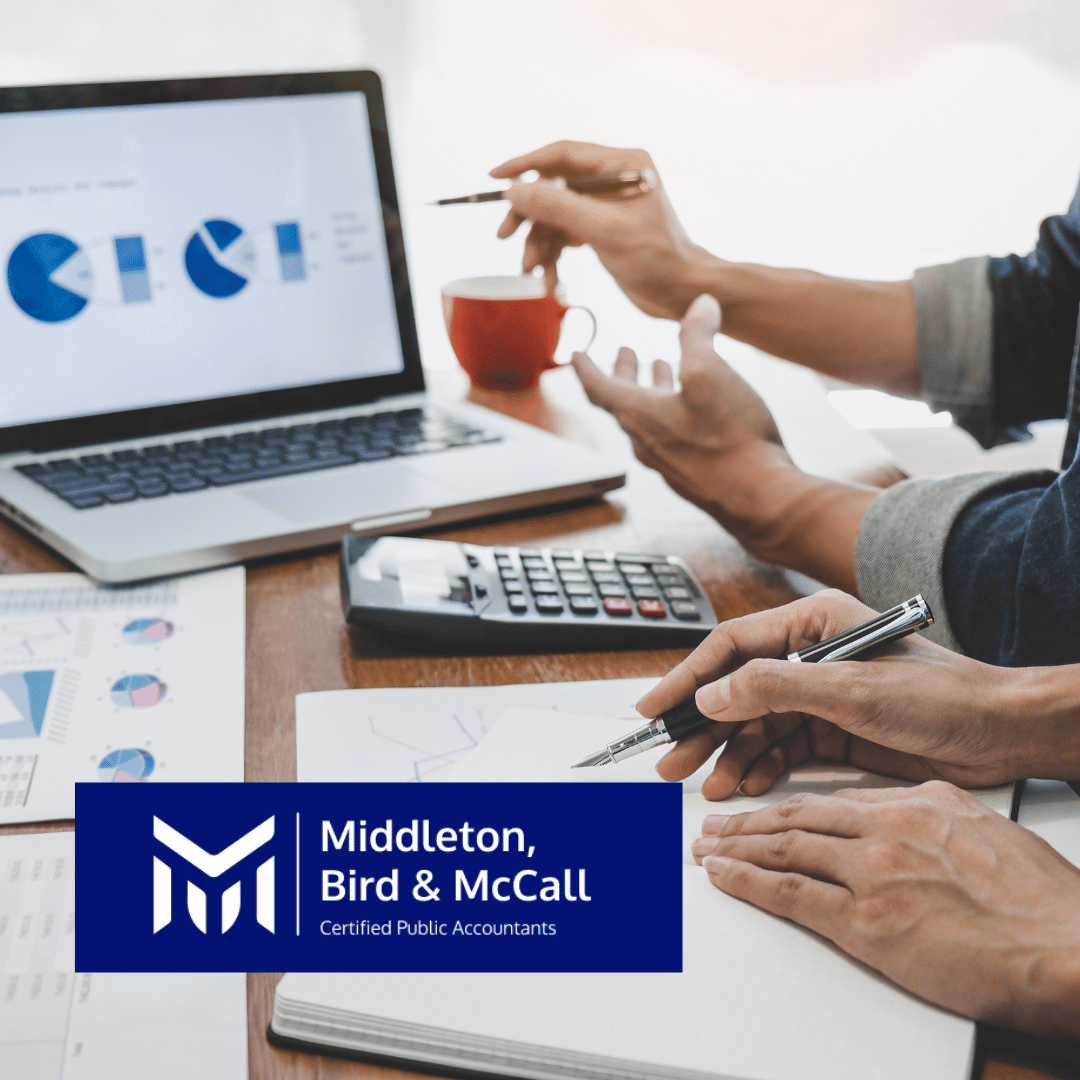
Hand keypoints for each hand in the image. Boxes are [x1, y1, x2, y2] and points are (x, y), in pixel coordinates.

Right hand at [490, 141, 717, 316]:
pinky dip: (554, 255)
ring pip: (556, 215)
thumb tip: (514, 191)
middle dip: (529, 215)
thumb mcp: (604, 231)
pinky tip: (549, 278)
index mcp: (622, 164)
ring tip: (533, 270)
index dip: (526, 164)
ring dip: (540, 242)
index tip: (496, 178)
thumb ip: (557, 208)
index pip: (563, 154)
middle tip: (505, 236)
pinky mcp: (602, 229)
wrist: (682, 293)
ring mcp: (606, 205)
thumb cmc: (657, 259)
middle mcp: (613, 179)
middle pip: (554, 187)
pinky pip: (566, 234)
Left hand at [572, 294, 871, 587]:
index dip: (584, 365)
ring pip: (648, 418)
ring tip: (662, 368)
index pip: (596, 386)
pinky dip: (672, 410)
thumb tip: (700, 304)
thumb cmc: (729, 438)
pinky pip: (670, 435)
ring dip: (650, 389)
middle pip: (622, 401)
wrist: (760, 499)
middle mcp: (645, 441)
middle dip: (623, 371)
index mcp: (637, 415)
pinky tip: (694, 406)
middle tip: (625, 352)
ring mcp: (668, 462)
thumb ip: (697, 335)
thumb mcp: (709, 372)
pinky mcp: (692, 473)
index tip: (575, 352)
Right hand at [637, 590, 1031, 800]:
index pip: (731, 647)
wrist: (998, 734)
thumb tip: (713, 694)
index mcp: (811, 624)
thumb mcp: (850, 688)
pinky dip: (758, 767)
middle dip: (700, 725)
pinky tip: (742, 784)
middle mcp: (809, 656)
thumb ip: (774, 687)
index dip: (687, 677)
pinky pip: (779, 748)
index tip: (655, 707)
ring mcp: (819, 695)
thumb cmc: (941, 694)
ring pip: (753, 724)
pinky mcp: (831, 730)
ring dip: (727, 753)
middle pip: (735, 690)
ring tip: (702, 782)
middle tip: (668, 757)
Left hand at [691, 783, 1079, 1036]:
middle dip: (749, 820)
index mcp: (917, 802)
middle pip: (799, 816)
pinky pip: (791, 892)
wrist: (1068, 947)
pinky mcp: (867, 921)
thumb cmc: (1041, 900)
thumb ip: (933, 820)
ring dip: (737, 846)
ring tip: (706, 847)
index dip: (790, 802)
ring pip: (785, 847)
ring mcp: (874, 873)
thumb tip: (904, 820)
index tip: (766, 807)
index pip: (834, 797)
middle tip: (714, 823)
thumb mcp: (984, 830)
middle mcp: (888, 829)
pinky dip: (749, 881)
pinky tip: (723, 875)